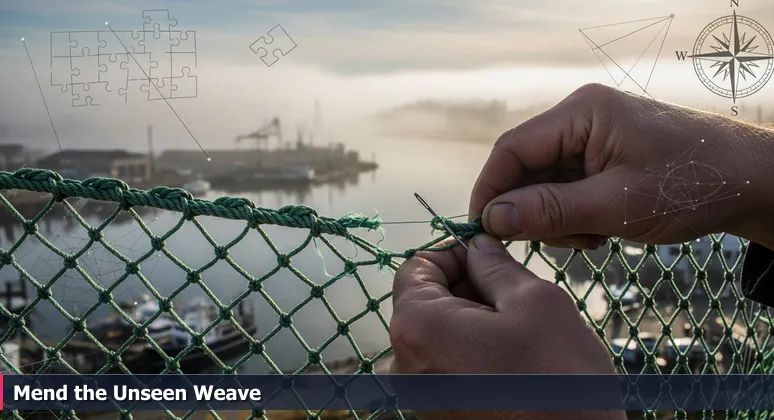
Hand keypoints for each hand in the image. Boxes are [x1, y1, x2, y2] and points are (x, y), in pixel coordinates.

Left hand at [389, 234, 624, 419]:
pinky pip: (446, 363)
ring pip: (439, 332)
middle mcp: (405, 364)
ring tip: (519, 329)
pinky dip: (473, 349)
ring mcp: (420, 394)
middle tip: (513, 291)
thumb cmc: (559, 380)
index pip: (417, 266)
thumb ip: (495, 265)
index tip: (489, 253)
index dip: (453, 251)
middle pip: (425, 300)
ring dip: (474, 318)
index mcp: (418, 327)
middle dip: (466, 286)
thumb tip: (478, 246)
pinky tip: (512, 357)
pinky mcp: (438, 413)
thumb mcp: (534, 301)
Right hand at [469, 84, 773, 248]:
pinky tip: (603, 229)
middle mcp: (580, 118)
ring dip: (557, 218)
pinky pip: (566, 188)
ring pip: (543, 183)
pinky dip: (574, 215)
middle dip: (534, 210)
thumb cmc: (691, 186)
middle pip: (526, 168)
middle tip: (564, 240)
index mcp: (581, 113)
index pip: (511, 149)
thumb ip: (550, 211)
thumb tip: (492, 219)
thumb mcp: (616, 205)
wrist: (751, 181)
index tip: (482, 231)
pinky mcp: (601, 156)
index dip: (490, 191)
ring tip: (596, 236)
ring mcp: (591, 137)